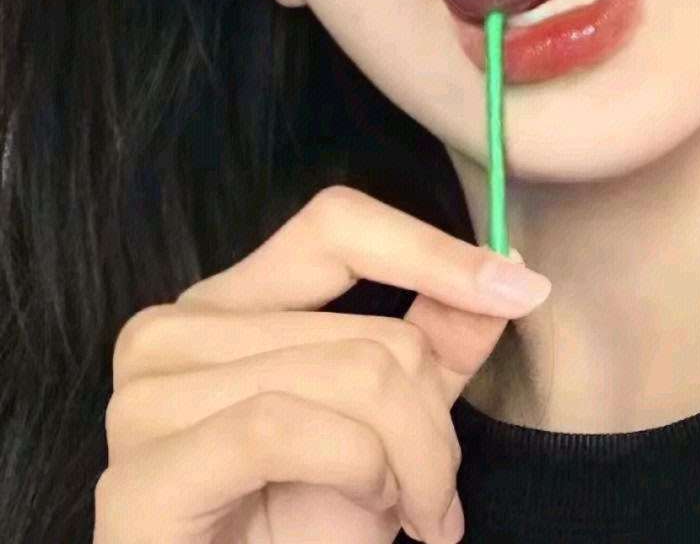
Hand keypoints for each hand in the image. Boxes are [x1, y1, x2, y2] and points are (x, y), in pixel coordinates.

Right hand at [93, 184, 551, 543]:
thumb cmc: (302, 531)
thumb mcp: (388, 427)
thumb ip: (439, 348)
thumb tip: (514, 275)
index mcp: (227, 306)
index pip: (335, 224)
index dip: (432, 250)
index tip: (520, 289)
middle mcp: (172, 335)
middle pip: (370, 327)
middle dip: (434, 421)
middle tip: (438, 495)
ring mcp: (146, 400)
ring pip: (350, 373)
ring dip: (414, 461)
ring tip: (415, 516)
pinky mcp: (141, 477)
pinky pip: (283, 426)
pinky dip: (359, 470)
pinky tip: (372, 518)